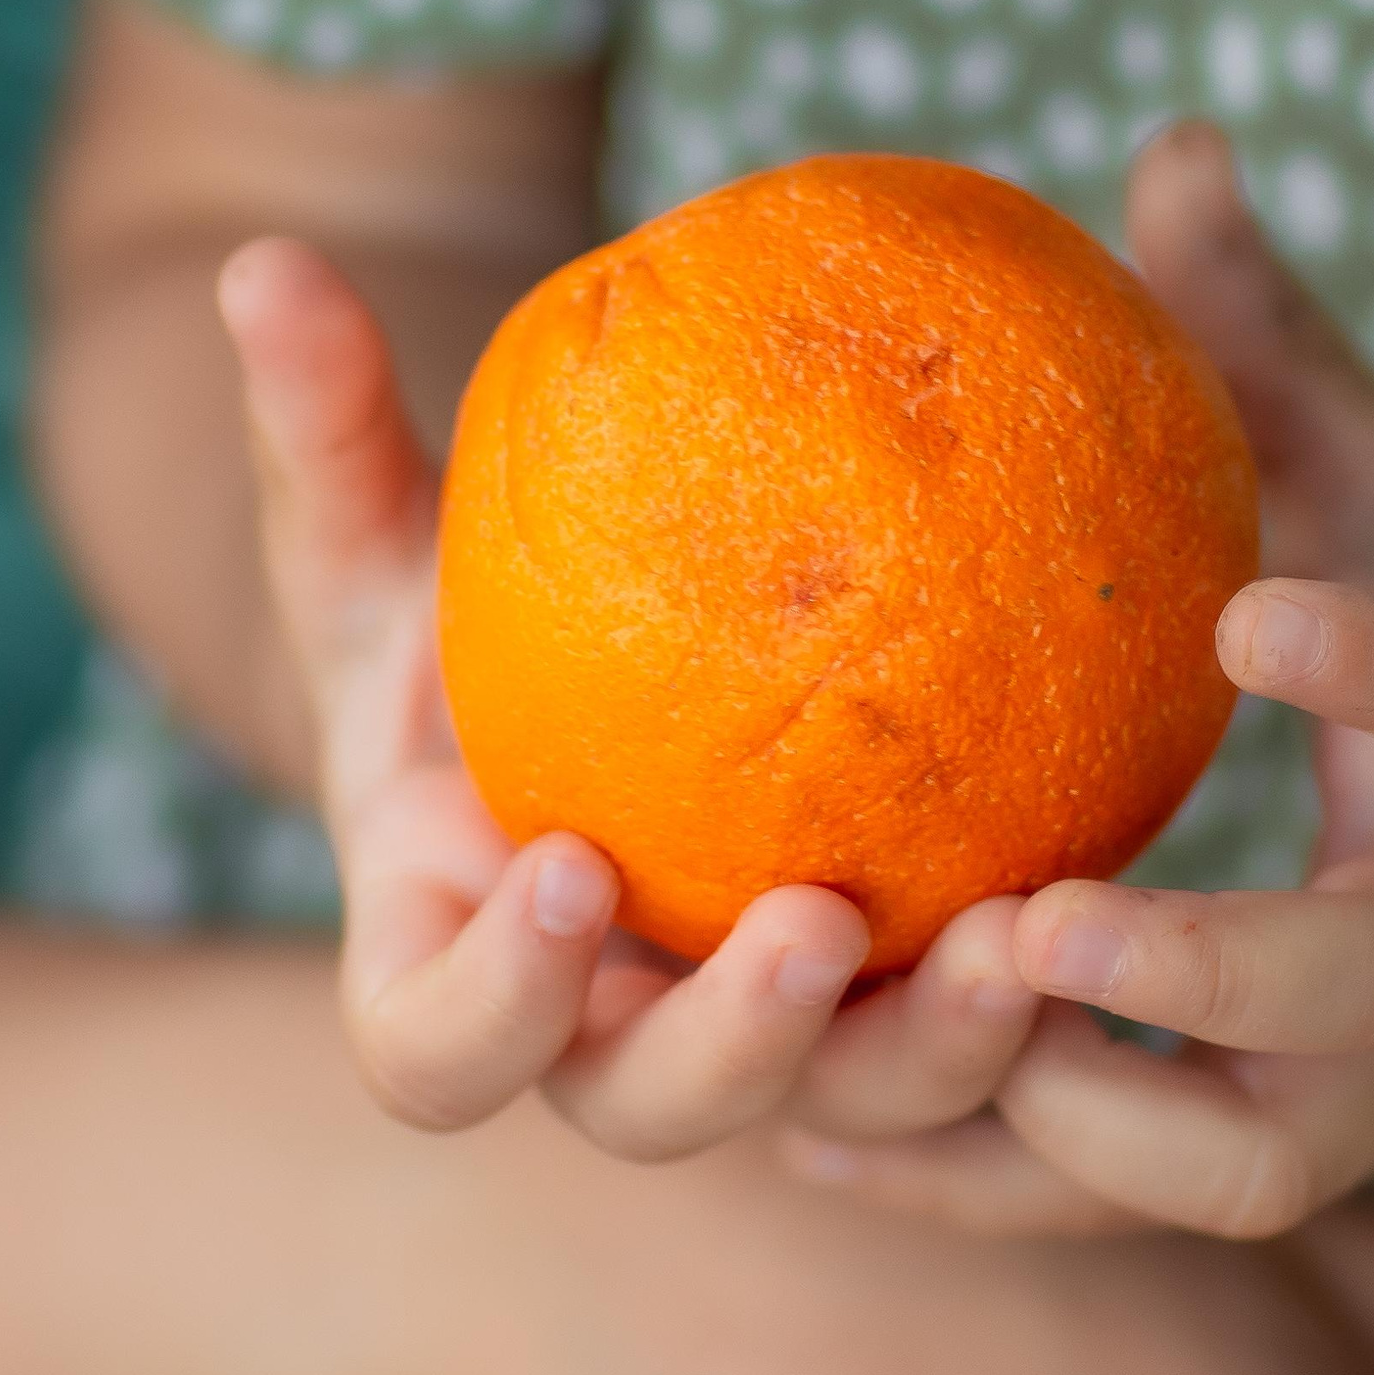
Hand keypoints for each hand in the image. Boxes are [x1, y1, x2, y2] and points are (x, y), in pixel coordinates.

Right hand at [216, 241, 1043, 1157]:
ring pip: (843, 1110)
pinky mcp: (877, 1003)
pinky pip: (957, 1027)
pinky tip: (1116, 879)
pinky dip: (1031, 992)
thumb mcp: (384, 530)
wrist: (573, 679)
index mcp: (457, 955)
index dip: (493, 1004)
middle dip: (735, 1050)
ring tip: (1032, 929)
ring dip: (935, 1048)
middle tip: (825, 922)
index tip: (570, 865)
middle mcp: (602, 1029)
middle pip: (647, 1112)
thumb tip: (257, 261)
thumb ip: (324, 425)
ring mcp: (751, 1032)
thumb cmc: (450, 618)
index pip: (434, 1049)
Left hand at [784, 123, 1373, 1235]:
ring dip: (1071, 1122)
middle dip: (1212, 970)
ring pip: (1249, 1160)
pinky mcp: (1306, 1149)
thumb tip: (1170, 137)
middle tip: (1028, 922)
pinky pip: (1142, 1206)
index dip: (1373, 668)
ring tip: (872, 1055)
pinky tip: (818, 1139)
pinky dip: (994, 1186)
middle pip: (1361, 991)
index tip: (1250, 621)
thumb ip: (1279, 343)